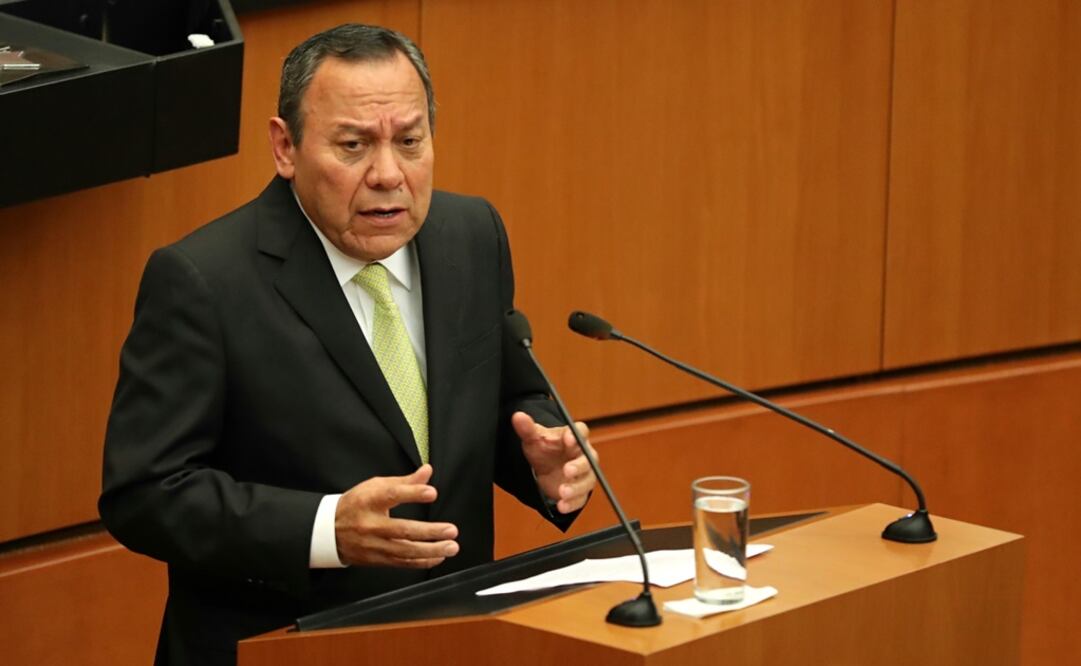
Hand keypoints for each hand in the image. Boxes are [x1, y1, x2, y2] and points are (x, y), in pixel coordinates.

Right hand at [334, 464, 458, 567]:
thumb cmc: (356, 505)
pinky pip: (402, 562)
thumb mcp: (376, 487)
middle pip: (402, 530)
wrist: (329, 531)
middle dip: (430, 532)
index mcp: (369, 501)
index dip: (412, 493)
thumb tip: (427, 472)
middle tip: (451, 530)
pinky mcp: (377, 559)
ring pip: (405, 551)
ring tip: (451, 546)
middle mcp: (371, 524)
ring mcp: (374, 545)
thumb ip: (405, 482)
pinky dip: (422, 561)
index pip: (391, 495)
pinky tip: (437, 557)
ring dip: (431, 550)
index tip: (431, 493)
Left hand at [511, 411, 597, 513]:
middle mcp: (584, 455)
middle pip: (589, 458)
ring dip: (576, 487)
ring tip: (562, 492)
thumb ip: (527, 428)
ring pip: (587, 480)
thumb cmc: (544, 449)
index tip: (568, 438)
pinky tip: (561, 505)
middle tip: (567, 470)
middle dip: (579, 465)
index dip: (577, 435)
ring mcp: (584, 474)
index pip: (581, 432)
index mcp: (573, 437)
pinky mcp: (580, 491)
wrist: (545, 468)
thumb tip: (518, 416)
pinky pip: (581, 498)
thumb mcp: (533, 438)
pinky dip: (572, 503)